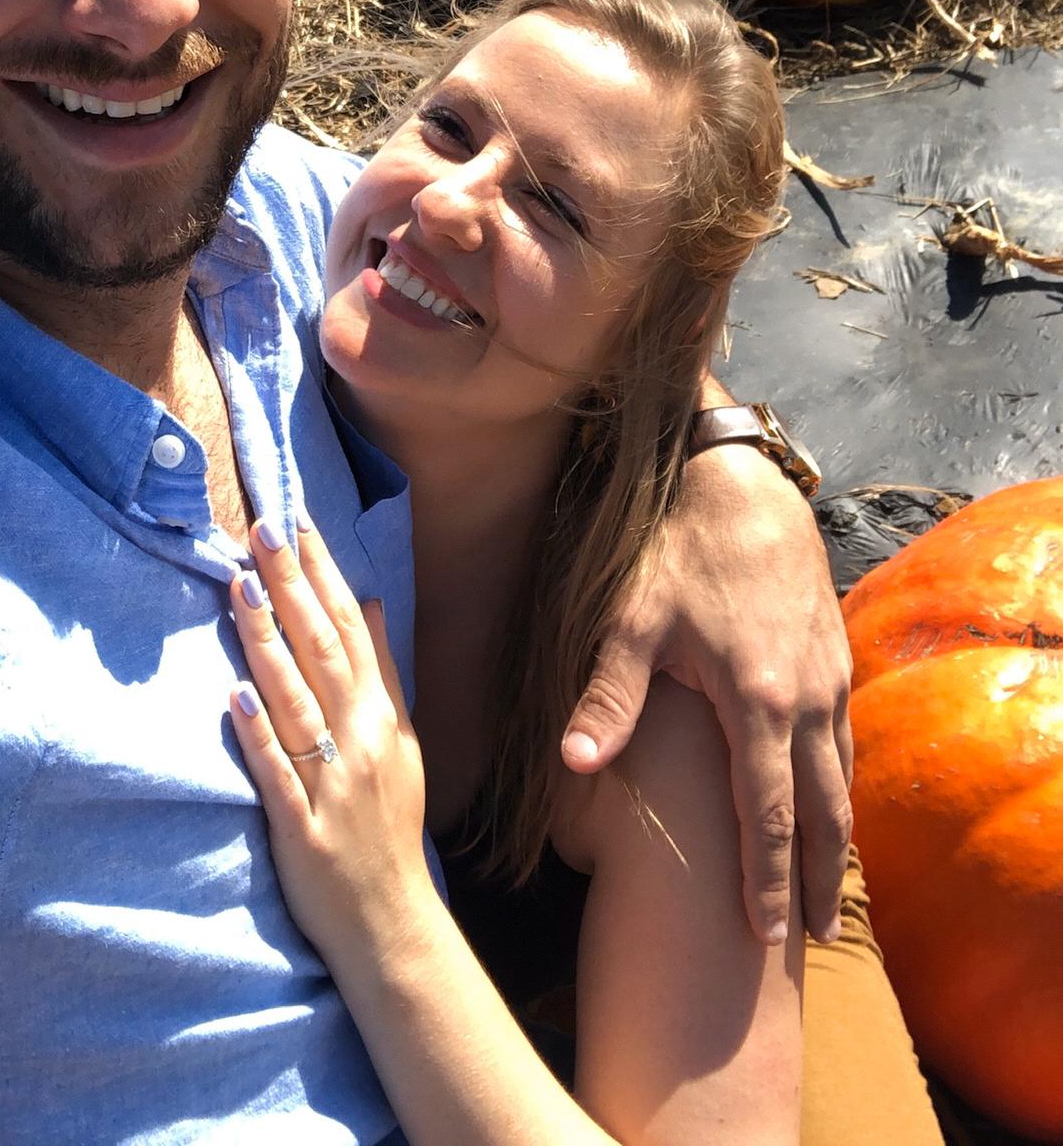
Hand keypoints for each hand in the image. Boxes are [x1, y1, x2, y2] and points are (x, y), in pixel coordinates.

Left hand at [226, 514, 435, 968]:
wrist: (391, 922)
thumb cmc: (387, 826)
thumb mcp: (399, 742)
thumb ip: (382, 672)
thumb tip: (367, 599)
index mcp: (379, 716)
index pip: (348, 627)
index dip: (321, 573)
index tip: (296, 520)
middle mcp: (359, 739)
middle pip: (321, 649)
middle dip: (291, 586)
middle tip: (262, 528)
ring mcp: (330, 781)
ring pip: (296, 699)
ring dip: (268, 641)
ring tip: (241, 586)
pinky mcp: (301, 826)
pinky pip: (277, 772)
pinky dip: (258, 732)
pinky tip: (235, 693)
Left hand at [561, 444, 852, 948]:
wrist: (737, 481)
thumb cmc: (676, 549)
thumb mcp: (633, 619)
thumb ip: (609, 696)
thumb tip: (574, 765)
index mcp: (759, 700)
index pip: (767, 814)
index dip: (766, 877)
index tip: (765, 934)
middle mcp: (809, 698)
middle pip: (822, 812)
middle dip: (817, 879)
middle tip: (813, 939)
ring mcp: (830, 676)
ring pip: (842, 777)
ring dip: (835, 837)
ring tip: (826, 889)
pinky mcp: (835, 654)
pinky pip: (846, 738)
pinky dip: (841, 784)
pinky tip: (830, 801)